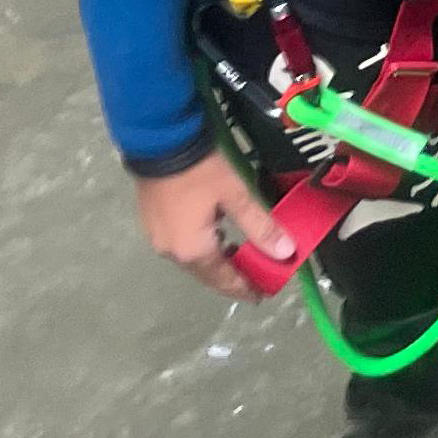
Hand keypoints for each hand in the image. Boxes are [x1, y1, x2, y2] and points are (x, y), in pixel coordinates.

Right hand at [135, 152, 290, 298]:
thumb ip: (260, 226)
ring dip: (216, 261)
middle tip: (254, 280)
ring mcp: (158, 238)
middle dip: (231, 278)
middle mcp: (172, 252)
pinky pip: (182, 245)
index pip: (223, 279)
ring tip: (240, 257)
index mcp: (193, 250)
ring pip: (193, 259)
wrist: (159, 142)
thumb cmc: (200, 171)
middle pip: (206, 273)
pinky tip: (216, 235)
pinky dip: (202, 247)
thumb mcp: (236, 196)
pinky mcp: (152, 223)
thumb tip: (286, 253)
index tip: (261, 296)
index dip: (244, 288)